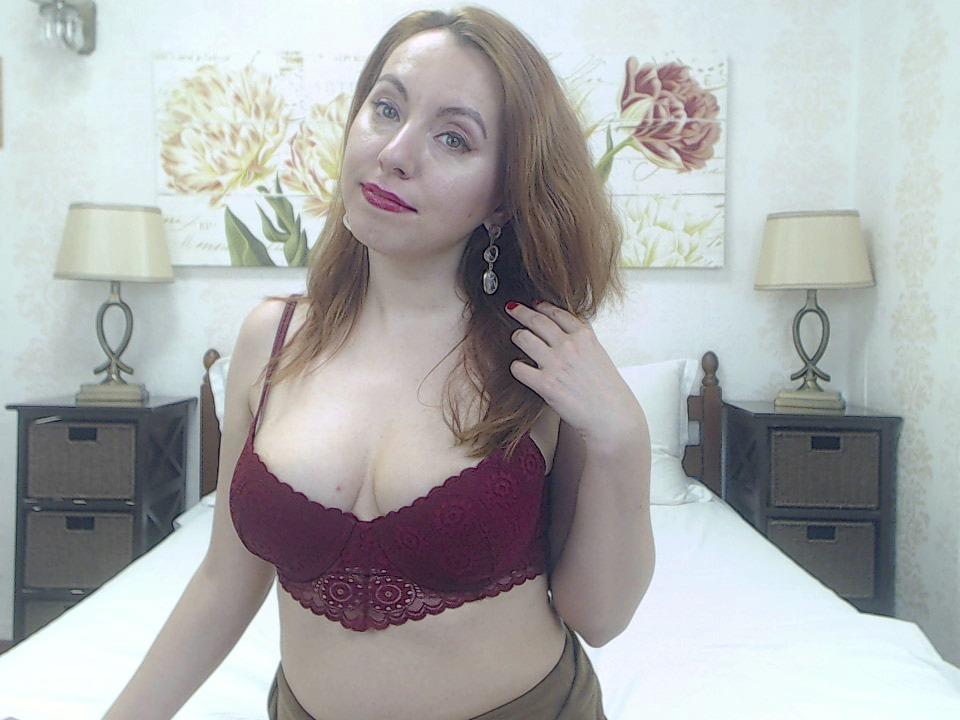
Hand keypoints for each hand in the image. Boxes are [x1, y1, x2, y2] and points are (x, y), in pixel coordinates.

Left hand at [506, 300, 645, 449]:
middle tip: (512, 308)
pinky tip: (520, 369)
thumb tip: (569, 330)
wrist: (612, 417)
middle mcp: (569, 345)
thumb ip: (583, 341)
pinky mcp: (545, 384)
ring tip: (516, 339)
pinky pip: (518, 367)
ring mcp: (556, 363)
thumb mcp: (600, 355)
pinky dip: (516, 367)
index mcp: (585, 336)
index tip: (535, 304)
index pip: (558, 312)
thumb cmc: (609, 391)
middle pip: (537, 320)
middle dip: (521, 311)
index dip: (543, 306)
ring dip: (517, 337)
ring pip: (523, 338)